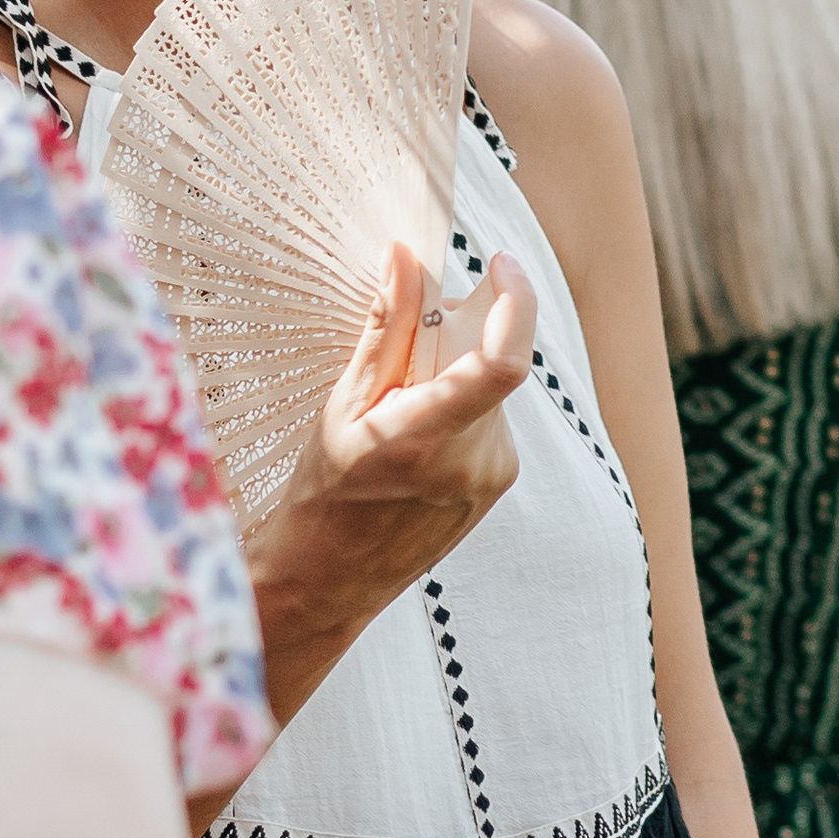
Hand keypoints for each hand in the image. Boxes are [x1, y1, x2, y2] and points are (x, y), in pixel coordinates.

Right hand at [236, 244, 536, 726]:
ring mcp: (495, 475)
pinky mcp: (501, 481)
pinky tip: (413, 436)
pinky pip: (488, 414)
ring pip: (487, 385)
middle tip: (401, 347)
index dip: (515, 300)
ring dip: (450, 372)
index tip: (496, 263)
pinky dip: (455, 403)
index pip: (503, 363)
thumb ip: (386, 328)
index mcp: (427, 440)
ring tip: (395, 407)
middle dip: (452, 334)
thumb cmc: (323, 493)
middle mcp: (476, 461)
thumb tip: (406, 256)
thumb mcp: (342, 405)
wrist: (330, 581)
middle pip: (486, 358)